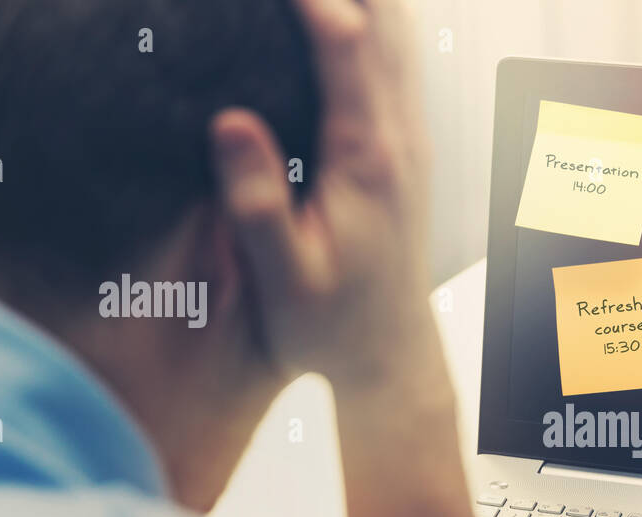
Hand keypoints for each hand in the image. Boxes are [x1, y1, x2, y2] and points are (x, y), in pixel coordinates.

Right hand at [211, 0, 473, 516]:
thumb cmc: (332, 325)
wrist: (389, 356)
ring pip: (399, 40)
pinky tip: (348, 11)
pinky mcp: (405, 151)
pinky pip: (397, 65)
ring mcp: (410, 143)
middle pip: (386, 27)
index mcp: (367, 161)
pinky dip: (374, 24)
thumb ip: (258, 202)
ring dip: (368, 0)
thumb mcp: (284, 277)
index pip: (348, 48)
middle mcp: (400, 141)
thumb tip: (231, 121)